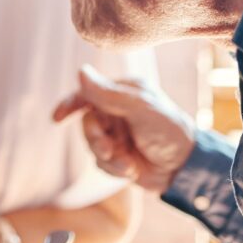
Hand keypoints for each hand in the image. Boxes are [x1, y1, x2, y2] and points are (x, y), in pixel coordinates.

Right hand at [54, 64, 195, 191]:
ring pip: (91, 145)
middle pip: (87, 123)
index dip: (70, 104)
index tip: (57, 118)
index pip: (89, 93)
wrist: (185, 168)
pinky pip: (100, 163)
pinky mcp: (118, 156)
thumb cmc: (169, 130)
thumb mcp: (141, 108)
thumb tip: (81, 73)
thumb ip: (109, 93)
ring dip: (107, 157)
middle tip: (108, 149)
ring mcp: (117, 135)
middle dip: (95, 139)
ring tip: (127, 164)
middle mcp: (117, 112)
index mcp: (123, 93)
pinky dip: (113, 168)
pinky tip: (131, 170)